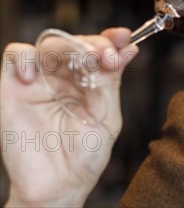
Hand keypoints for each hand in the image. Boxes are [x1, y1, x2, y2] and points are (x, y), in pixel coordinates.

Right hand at [1, 28, 137, 206]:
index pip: (98, 49)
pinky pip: (15, 56)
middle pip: (75, 42)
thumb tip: (129, 49)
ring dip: (68, 45)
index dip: (110, 40)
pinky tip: (38, 76)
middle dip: (94, 44)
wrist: (58, 187)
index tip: (124, 37)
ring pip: (48, 44)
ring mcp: (39, 82)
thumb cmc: (83, 158)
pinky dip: (26, 58)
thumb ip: (112, 82)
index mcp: (88, 82)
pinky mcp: (12, 89)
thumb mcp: (107, 117)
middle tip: (107, 56)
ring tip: (86, 61)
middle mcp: (63, 78)